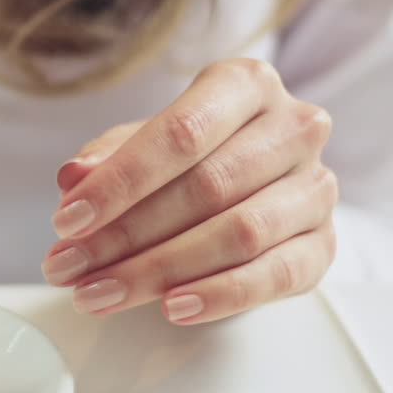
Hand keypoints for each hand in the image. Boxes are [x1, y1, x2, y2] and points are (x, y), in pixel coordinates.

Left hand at [41, 59, 338, 324]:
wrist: (252, 184)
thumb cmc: (187, 157)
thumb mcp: (138, 144)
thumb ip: (106, 157)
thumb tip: (74, 178)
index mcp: (245, 84)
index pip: (182, 133)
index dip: (120, 182)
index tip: (67, 221)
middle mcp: (293, 128)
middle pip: (206, 188)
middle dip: (125, 236)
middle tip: (68, 268)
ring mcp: (316, 187)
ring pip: (238, 234)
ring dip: (159, 272)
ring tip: (98, 293)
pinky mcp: (325, 244)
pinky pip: (277, 274)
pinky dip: (221, 295)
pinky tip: (172, 307)